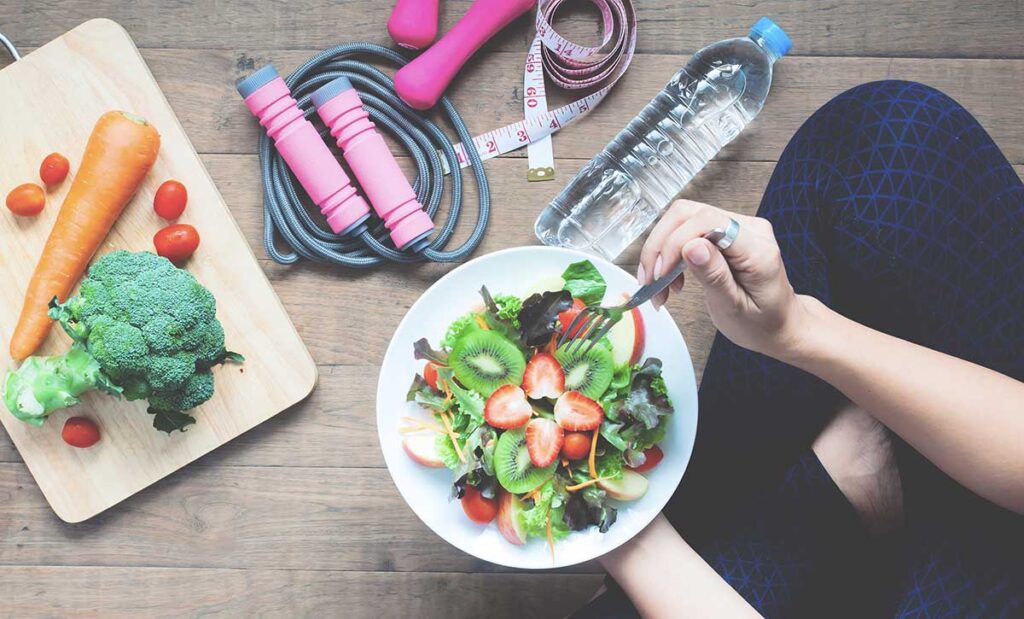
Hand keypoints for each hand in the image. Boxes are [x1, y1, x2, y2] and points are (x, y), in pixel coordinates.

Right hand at [638, 200, 810, 357]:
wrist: (779, 324)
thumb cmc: (761, 323)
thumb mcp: (735, 308)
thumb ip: (714, 276)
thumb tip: (691, 246)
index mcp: (758, 249)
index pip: (708, 222)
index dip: (675, 243)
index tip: (660, 275)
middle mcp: (750, 228)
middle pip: (689, 214)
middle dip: (661, 246)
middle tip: (651, 282)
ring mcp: (738, 226)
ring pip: (682, 218)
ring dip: (661, 250)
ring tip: (658, 285)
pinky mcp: (726, 231)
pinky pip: (688, 229)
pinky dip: (670, 252)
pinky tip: (670, 278)